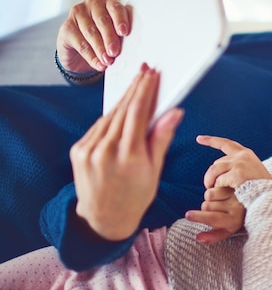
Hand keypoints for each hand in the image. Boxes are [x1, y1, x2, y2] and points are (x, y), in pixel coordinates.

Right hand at [56, 0, 130, 72]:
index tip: (124, 32)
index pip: (116, 8)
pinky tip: (98, 64)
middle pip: (102, 21)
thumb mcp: (117, 35)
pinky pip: (80, 43)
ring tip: (108, 61)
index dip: (120, 20)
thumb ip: (122, 35)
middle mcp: (93, 3)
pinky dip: (91, 56)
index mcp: (109, 2)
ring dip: (100, 49)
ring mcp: (78, 13)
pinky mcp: (67, 27)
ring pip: (91, 32)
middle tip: (115, 52)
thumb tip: (131, 47)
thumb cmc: (106, 38)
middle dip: (110, 38)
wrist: (82, 51)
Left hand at [71, 64, 183, 240]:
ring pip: (110, 116)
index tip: (153, 75)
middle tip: (146, 70)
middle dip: (136, 88)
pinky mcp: (78, 150)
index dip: (145, 91)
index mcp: (128, 157)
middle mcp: (105, 151)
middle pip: (123, 110)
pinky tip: (122, 108)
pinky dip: (112, 115)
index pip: (137, 113)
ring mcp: (88, 150)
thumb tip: (175, 112)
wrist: (103, 218)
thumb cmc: (136, 196)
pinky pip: (99, 126)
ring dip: (124, 99)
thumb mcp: (155, 170)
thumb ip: (161, 138)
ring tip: (137, 84)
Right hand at [185, 187, 244, 244]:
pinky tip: (220, 192)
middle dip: (205, 208)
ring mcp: (235, 194)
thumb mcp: (227, 231)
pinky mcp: (233, 184)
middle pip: (206, 206)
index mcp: (233, 221)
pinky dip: (213, 189)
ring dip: (209, 198)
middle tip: (213, 210)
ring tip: (218, 201)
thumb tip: (198, 238)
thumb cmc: (236, 219)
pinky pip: (214, 186)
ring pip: (208, 195)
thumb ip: (212, 237)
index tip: (187, 215)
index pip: (212, 218)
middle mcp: (235, 208)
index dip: (198, 217)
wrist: (254, 203)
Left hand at [196, 135, 271, 187]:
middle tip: (209, 186)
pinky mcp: (238, 174)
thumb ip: (237, 167)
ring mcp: (240, 164)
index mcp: (246, 154)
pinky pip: (219, 181)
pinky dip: (219, 188)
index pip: (225, 143)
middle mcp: (243, 156)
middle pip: (216, 163)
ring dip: (210, 182)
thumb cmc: (260, 189)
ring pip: (214, 170)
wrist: (270, 196)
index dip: (211, 141)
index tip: (198, 138)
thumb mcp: (251, 172)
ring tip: (211, 190)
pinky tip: (226, 192)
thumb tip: (217, 167)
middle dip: (211, 176)